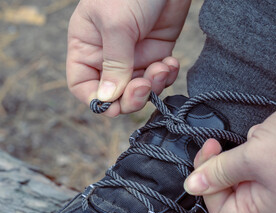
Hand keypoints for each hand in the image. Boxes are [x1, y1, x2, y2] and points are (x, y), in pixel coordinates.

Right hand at [66, 0, 190, 116]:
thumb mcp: (117, 24)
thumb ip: (113, 64)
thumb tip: (106, 99)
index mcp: (87, 46)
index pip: (83, 86)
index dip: (97, 100)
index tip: (114, 104)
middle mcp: (108, 55)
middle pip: (114, 94)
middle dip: (130, 97)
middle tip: (144, 86)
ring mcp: (134, 56)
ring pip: (139, 89)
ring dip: (153, 86)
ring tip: (162, 67)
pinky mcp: (156, 52)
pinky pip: (159, 77)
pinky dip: (166, 75)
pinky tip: (171, 62)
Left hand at [184, 99, 275, 212]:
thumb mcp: (250, 158)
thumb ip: (218, 172)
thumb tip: (191, 186)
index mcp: (265, 208)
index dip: (208, 190)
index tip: (206, 163)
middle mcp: (270, 198)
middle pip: (228, 191)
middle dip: (218, 166)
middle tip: (212, 143)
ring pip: (240, 172)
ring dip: (234, 154)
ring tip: (246, 139)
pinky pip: (254, 158)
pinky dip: (250, 146)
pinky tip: (260, 135)